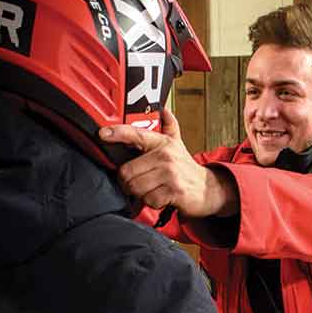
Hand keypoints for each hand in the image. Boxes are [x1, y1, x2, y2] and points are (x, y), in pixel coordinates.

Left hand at [99, 108, 237, 217]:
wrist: (209, 189)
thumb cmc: (186, 169)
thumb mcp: (178, 145)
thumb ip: (170, 126)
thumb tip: (165, 109)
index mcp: (163, 143)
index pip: (136, 134)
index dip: (117, 133)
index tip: (102, 134)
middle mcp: (166, 156)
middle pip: (127, 172)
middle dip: (129, 182)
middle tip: (140, 182)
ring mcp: (170, 173)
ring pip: (136, 187)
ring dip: (141, 193)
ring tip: (152, 189)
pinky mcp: (174, 191)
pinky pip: (149, 200)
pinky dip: (152, 203)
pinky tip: (161, 197)